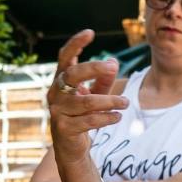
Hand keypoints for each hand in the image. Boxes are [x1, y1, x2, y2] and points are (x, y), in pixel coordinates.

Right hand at [46, 29, 126, 162]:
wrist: (72, 149)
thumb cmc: (82, 116)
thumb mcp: (95, 95)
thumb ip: (102, 80)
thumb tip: (113, 62)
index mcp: (61, 81)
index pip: (65, 57)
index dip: (75, 44)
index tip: (90, 33)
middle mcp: (55, 94)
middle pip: (73, 74)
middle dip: (94, 68)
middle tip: (113, 67)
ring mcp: (57, 111)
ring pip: (86, 101)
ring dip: (110, 101)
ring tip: (126, 103)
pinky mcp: (64, 128)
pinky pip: (89, 120)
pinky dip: (106, 117)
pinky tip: (118, 117)